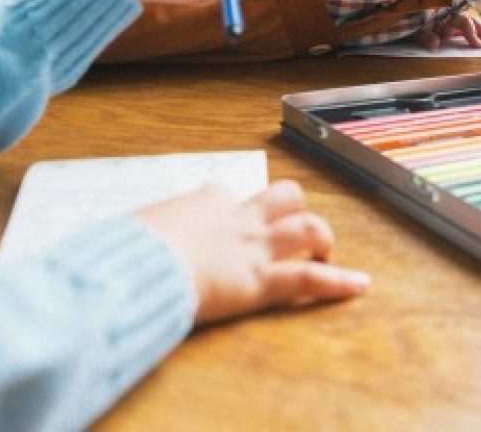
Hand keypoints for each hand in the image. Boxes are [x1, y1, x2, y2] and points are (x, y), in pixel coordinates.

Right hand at [136, 180, 369, 324]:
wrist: (137, 266)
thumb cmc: (126, 250)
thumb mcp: (128, 229)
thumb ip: (139, 231)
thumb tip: (121, 240)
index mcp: (203, 201)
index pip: (226, 195)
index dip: (230, 208)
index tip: (225, 225)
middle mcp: (236, 217)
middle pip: (283, 197)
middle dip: (294, 209)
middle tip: (295, 230)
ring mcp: (253, 247)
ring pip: (305, 227)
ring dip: (321, 238)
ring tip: (326, 252)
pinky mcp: (259, 281)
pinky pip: (308, 278)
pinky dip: (338, 281)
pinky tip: (359, 285)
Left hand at [412, 11, 480, 50]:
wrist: (403, 9)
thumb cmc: (409, 20)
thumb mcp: (413, 30)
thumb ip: (424, 36)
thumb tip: (434, 44)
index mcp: (444, 12)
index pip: (464, 22)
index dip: (472, 35)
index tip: (479, 47)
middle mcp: (450, 11)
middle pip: (472, 20)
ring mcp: (451, 14)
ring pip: (473, 20)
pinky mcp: (450, 18)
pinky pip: (468, 21)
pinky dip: (478, 27)